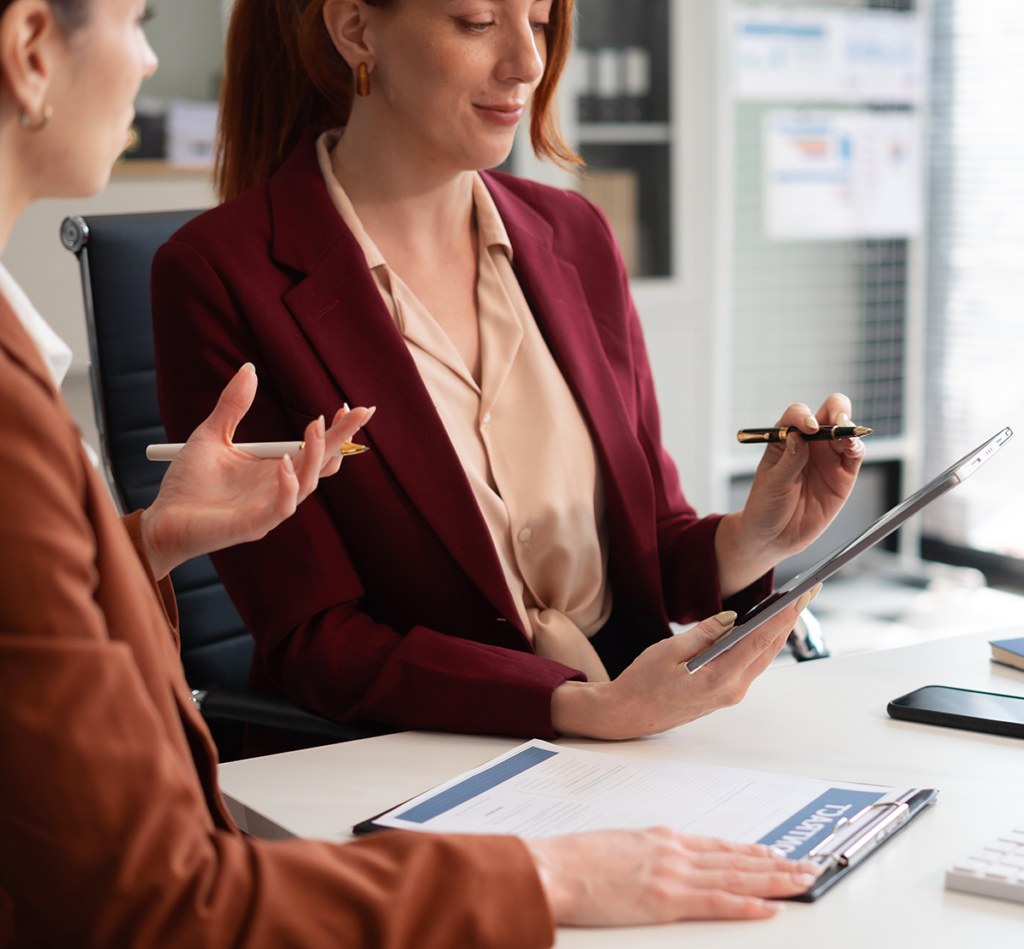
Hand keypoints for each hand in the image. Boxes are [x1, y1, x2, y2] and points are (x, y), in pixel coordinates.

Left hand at [140, 363, 373, 579]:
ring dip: (315, 454)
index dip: (334, 429)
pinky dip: (288, 486)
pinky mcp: (254, 525)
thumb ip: (233, 406)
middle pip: (322, 463)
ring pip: (308, 483)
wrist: (162, 520)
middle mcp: (280, 488)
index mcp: (275, 468)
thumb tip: (249, 369)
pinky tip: (284, 464)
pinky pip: (281, 508)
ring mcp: (270, 508)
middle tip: (361, 412)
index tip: (344, 405)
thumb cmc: (188, 484)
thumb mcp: (212, 435)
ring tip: (315, 425)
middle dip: (343, 438)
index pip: (315, 449)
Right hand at [525, 828, 821, 924]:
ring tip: (802, 882)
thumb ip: (646, 851)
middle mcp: (674, 852)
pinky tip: (770, 907)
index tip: (773, 854)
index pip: (718, 846)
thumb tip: (659, 858)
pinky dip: (747, 905)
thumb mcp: (617, 844)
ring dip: (774, 881)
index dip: (750, 852)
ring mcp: (673, 875)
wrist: (551, 868)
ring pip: (737, 878)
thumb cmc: (573, 860)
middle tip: (806, 866)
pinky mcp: (666, 900)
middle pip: (736, 859)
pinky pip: (717, 903)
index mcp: (662, 839)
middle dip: (775, 865)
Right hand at [551, 588, 818, 739]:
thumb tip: (732, 617)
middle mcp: (732, 690)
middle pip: (768, 649)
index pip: (760, 641)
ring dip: (776, 631)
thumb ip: (704, 633)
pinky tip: (763, 628)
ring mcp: (730, 694)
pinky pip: (750, 665)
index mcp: (718, 677)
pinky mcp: (725, 694)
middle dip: (788, 619)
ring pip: (762, 658)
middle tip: (806, 592)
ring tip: (790, 605)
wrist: (627, 714)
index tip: (801, 595)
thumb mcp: (668, 650)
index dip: (783, 616)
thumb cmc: (642, 682)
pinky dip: (760, 644)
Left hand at [715, 394, 864, 596]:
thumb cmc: (766, 506)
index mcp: (785, 439)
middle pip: (828, 413)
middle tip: (837, 421)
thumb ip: (788, 461)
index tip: (806, 427)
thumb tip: (798, 436)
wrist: (775, 537)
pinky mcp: (843, 474)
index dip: (803, 416)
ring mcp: (828, 457)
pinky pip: (855, 454)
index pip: (797, 415)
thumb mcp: (772, 484)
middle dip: (836, 409)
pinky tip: (853, 447)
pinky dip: (857, 446)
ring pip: (846, 430)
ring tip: (845, 436)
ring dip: (849, 428)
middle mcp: (809, 443)